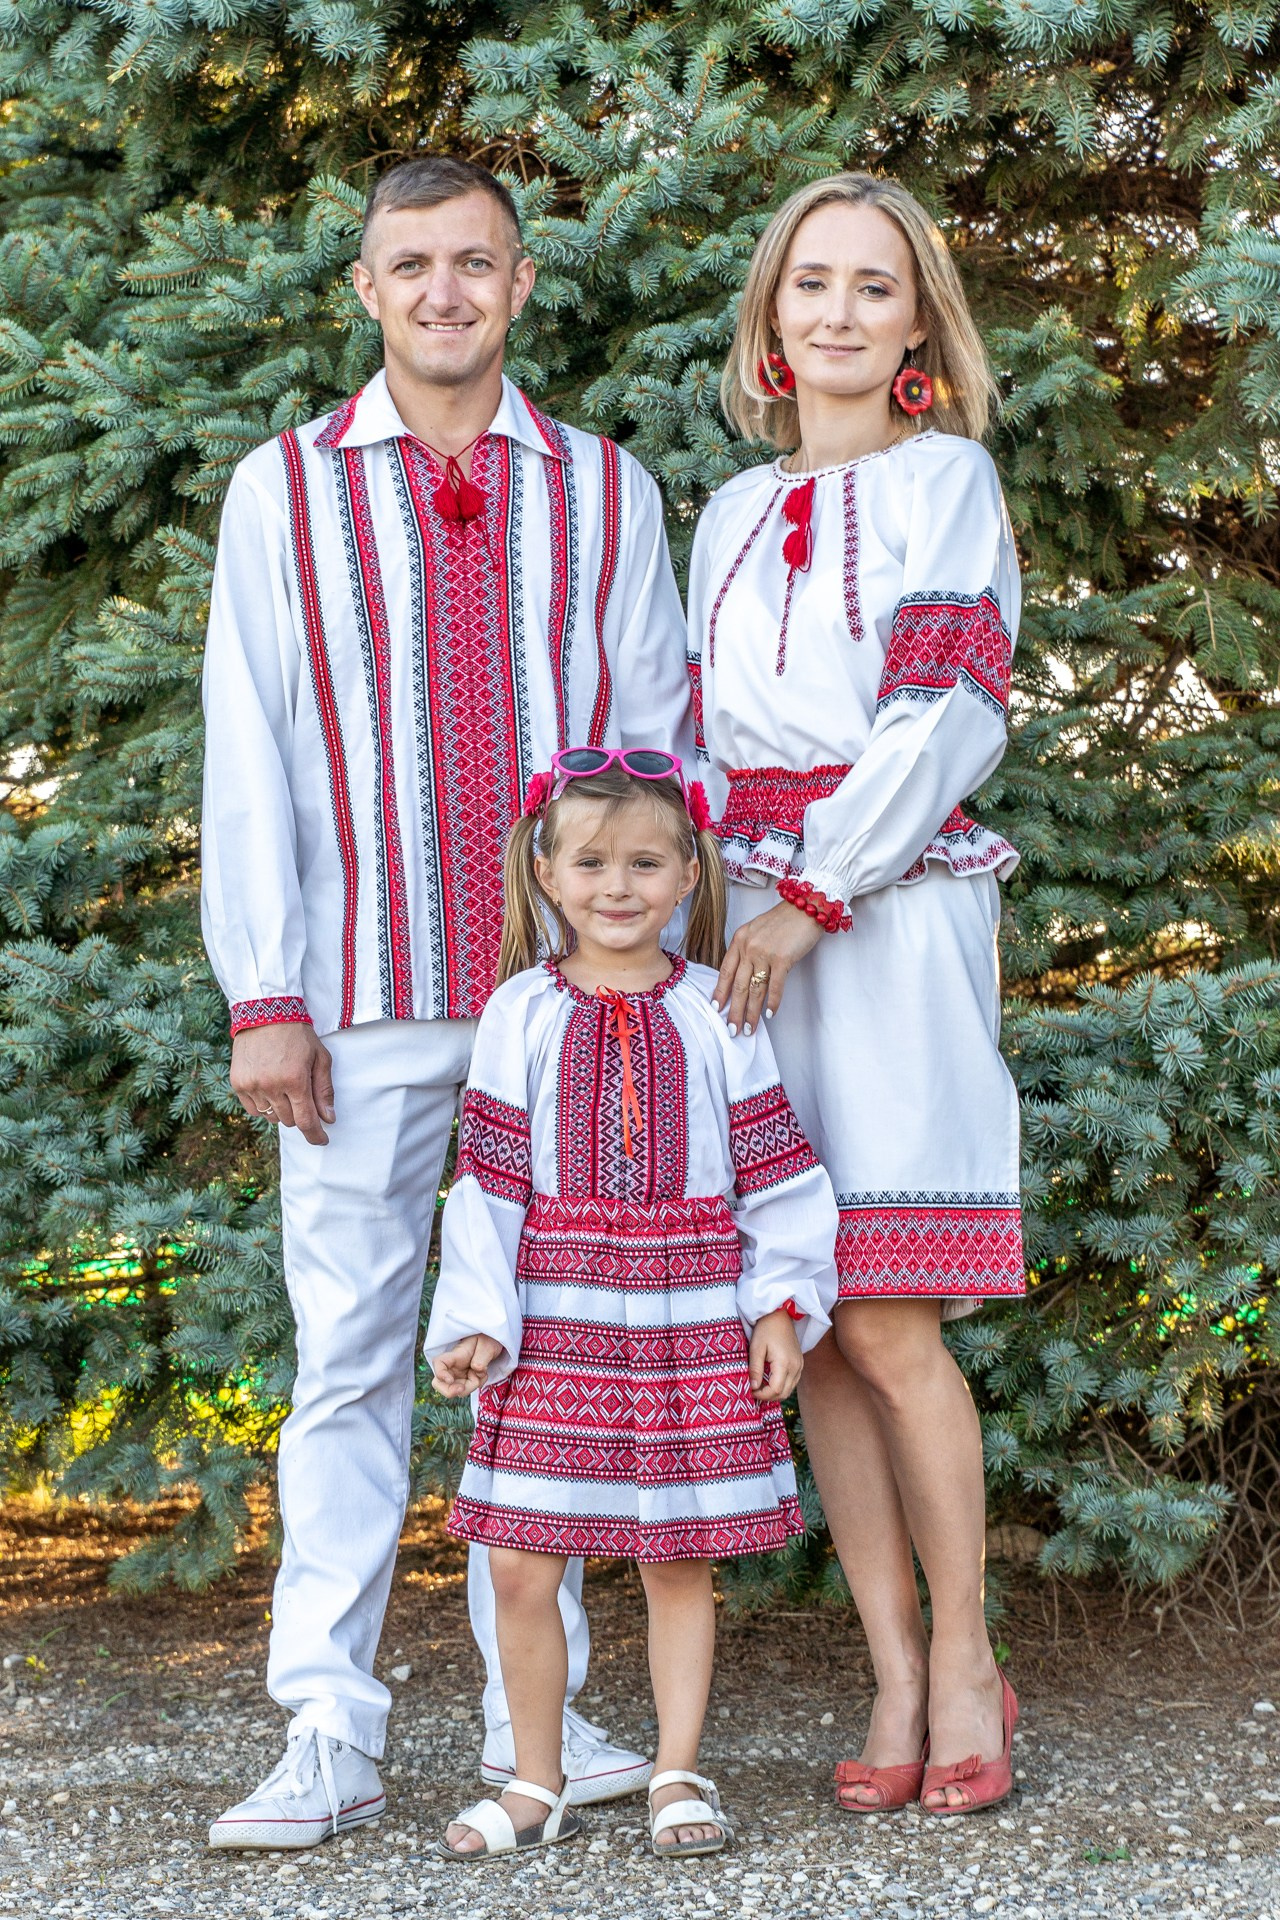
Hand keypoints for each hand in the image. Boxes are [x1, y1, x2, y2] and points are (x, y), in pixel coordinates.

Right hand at [230, 1023, 335, 1145]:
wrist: (265, 1012)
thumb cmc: (298, 1035)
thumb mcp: (320, 1057)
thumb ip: (324, 1090)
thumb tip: (328, 1119)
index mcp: (295, 1080)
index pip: (306, 1120)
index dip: (315, 1135)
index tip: (322, 1140)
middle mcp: (271, 1086)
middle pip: (289, 1120)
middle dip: (300, 1113)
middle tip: (302, 1094)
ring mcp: (252, 1086)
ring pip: (271, 1117)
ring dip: (282, 1109)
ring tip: (284, 1087)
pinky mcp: (238, 1084)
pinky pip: (254, 1110)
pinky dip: (264, 1105)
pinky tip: (269, 1089)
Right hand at [432, 1334, 504, 1397]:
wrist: (492, 1344)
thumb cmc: (487, 1341)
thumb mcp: (487, 1345)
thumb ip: (482, 1357)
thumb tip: (476, 1369)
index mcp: (456, 1354)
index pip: (439, 1362)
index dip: (440, 1374)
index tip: (450, 1380)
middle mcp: (453, 1366)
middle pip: (439, 1383)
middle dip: (449, 1391)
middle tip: (462, 1388)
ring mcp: (458, 1375)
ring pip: (455, 1390)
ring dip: (471, 1386)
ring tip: (482, 1373)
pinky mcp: (465, 1381)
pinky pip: (467, 1390)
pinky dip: (476, 1386)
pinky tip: (483, 1375)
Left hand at [713, 902, 825, 1033]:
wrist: (806, 906)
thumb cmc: (784, 919)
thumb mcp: (757, 930)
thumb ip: (748, 949)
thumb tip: (745, 975)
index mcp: (740, 940)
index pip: (725, 971)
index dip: (720, 992)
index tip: (716, 1009)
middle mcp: (748, 947)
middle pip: (738, 985)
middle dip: (734, 1011)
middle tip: (732, 1029)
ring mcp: (765, 953)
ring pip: (755, 989)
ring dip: (752, 1012)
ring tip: (749, 1029)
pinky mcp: (782, 959)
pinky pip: (775, 986)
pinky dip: (773, 1002)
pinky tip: (770, 1014)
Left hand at [748, 1309, 803, 1402]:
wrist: (780, 1315)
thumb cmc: (766, 1329)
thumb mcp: (756, 1347)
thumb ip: (755, 1368)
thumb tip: (753, 1387)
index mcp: (784, 1363)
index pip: (775, 1390)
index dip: (762, 1395)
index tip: (751, 1391)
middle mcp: (795, 1366)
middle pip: (784, 1393)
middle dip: (768, 1397)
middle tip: (755, 1392)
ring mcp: (800, 1365)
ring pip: (789, 1389)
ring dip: (776, 1393)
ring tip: (761, 1387)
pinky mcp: (800, 1363)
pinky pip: (793, 1381)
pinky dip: (782, 1386)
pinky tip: (771, 1381)